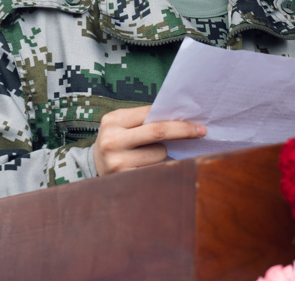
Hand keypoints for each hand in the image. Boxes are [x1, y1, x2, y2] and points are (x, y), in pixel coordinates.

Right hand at [92, 105, 206, 176]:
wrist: (93, 166)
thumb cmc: (117, 140)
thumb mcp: (123, 124)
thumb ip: (145, 119)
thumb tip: (181, 118)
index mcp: (113, 120)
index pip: (151, 113)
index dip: (175, 117)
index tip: (196, 122)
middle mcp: (112, 140)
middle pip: (158, 132)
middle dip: (183, 131)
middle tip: (201, 132)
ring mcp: (117, 162)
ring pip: (160, 154)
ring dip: (162, 153)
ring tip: (146, 154)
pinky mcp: (125, 179)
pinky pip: (155, 170)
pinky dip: (158, 167)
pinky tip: (147, 165)